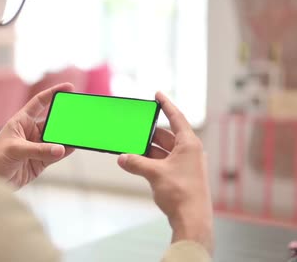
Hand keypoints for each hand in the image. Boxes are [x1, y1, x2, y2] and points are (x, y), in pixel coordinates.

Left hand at [0, 83, 75, 187]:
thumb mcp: (16, 150)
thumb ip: (39, 150)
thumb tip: (61, 149)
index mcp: (21, 121)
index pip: (39, 102)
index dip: (53, 93)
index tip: (69, 87)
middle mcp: (30, 132)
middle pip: (52, 122)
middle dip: (65, 118)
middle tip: (79, 115)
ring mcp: (36, 147)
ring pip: (56, 139)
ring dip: (67, 136)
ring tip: (81, 132)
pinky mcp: (40, 161)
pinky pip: (56, 154)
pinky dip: (66, 150)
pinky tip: (75, 146)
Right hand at [117, 92, 212, 254]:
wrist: (192, 220)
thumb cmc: (181, 193)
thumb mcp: (154, 174)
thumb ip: (136, 162)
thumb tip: (122, 157)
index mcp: (189, 144)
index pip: (176, 118)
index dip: (166, 105)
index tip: (157, 94)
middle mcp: (189, 152)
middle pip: (166, 135)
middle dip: (148, 133)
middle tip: (133, 128)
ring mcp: (185, 165)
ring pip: (162, 150)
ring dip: (146, 150)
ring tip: (129, 148)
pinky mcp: (180, 176)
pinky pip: (162, 162)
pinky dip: (150, 161)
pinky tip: (136, 163)